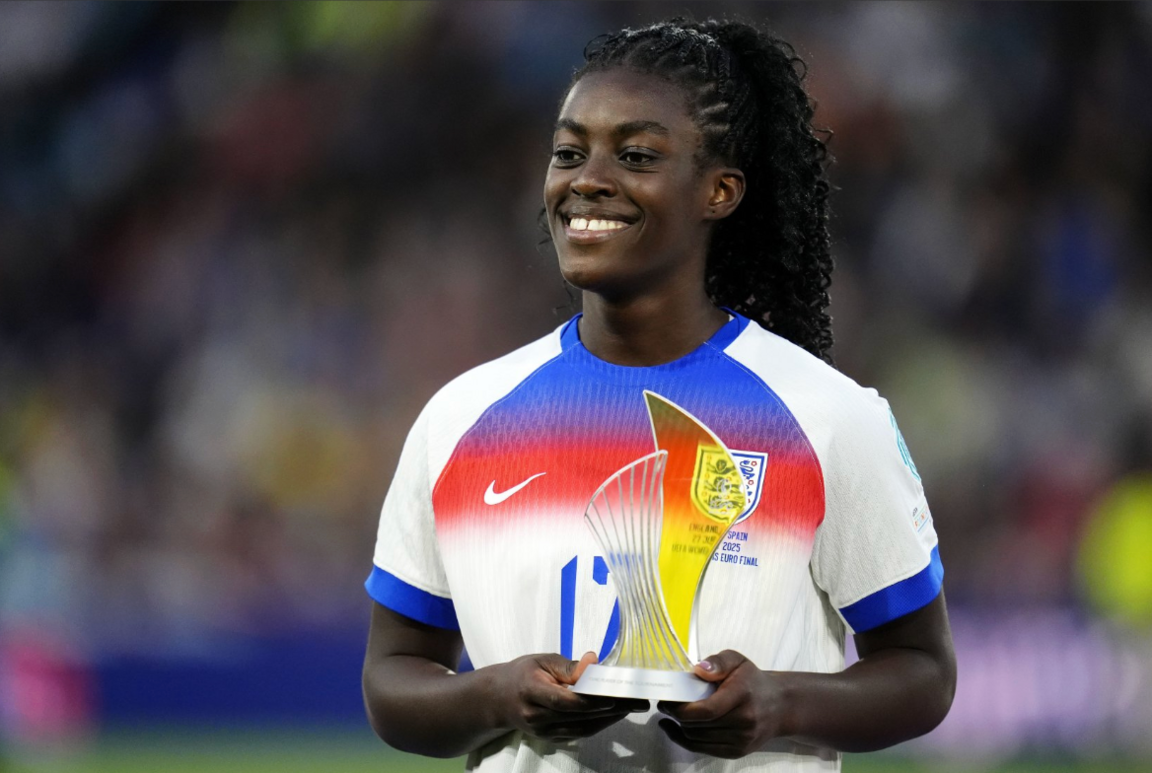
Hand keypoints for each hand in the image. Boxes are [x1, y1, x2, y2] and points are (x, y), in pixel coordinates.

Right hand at [493, 651, 648, 743]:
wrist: (499, 699)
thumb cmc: (522, 673)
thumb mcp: (541, 660)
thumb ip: (568, 665)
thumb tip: (593, 662)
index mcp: (531, 692)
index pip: (564, 701)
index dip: (590, 701)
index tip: (613, 696)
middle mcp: (536, 717)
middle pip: (579, 716)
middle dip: (611, 709)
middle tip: (637, 700)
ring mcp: (544, 732)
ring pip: (583, 729)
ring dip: (610, 719)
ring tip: (633, 707)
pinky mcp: (551, 739)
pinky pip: (580, 733)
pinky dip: (600, 724)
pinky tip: (616, 714)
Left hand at [656, 649, 787, 758]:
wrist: (779, 705)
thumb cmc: (752, 680)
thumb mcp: (737, 661)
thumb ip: (717, 662)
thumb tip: (698, 670)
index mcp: (742, 695)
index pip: (706, 710)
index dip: (681, 708)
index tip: (667, 700)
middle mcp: (744, 721)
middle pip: (698, 726)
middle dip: (676, 716)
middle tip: (665, 704)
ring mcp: (742, 740)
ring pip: (697, 738)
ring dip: (680, 727)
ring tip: (672, 713)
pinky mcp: (738, 751)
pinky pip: (703, 749)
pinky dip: (686, 740)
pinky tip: (675, 729)